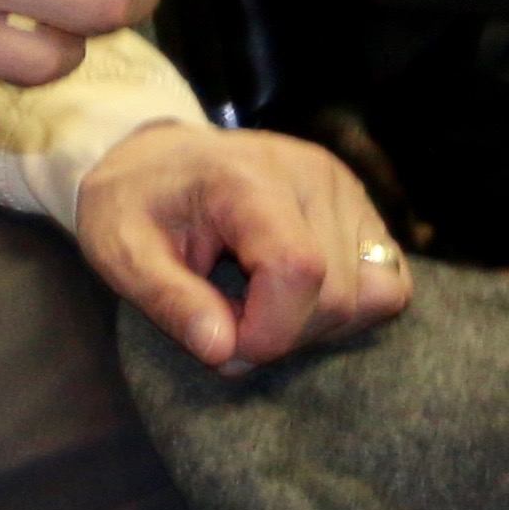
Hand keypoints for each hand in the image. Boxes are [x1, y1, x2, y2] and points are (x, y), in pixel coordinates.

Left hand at [81, 119, 410, 370]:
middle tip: (227, 327)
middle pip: (337, 293)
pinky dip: (347, 309)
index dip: (269, 330)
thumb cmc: (133, 204)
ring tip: (257, 308)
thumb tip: (223, 351)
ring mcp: (344, 189)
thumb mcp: (120, 252)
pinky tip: (294, 299)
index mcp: (246, 177)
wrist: (156, 158)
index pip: (298, 268)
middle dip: (283, 335)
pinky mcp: (362, 208)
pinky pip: (388, 282)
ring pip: (370, 295)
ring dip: (314, 326)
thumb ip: (169, 302)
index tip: (221, 344)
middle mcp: (310, 174)